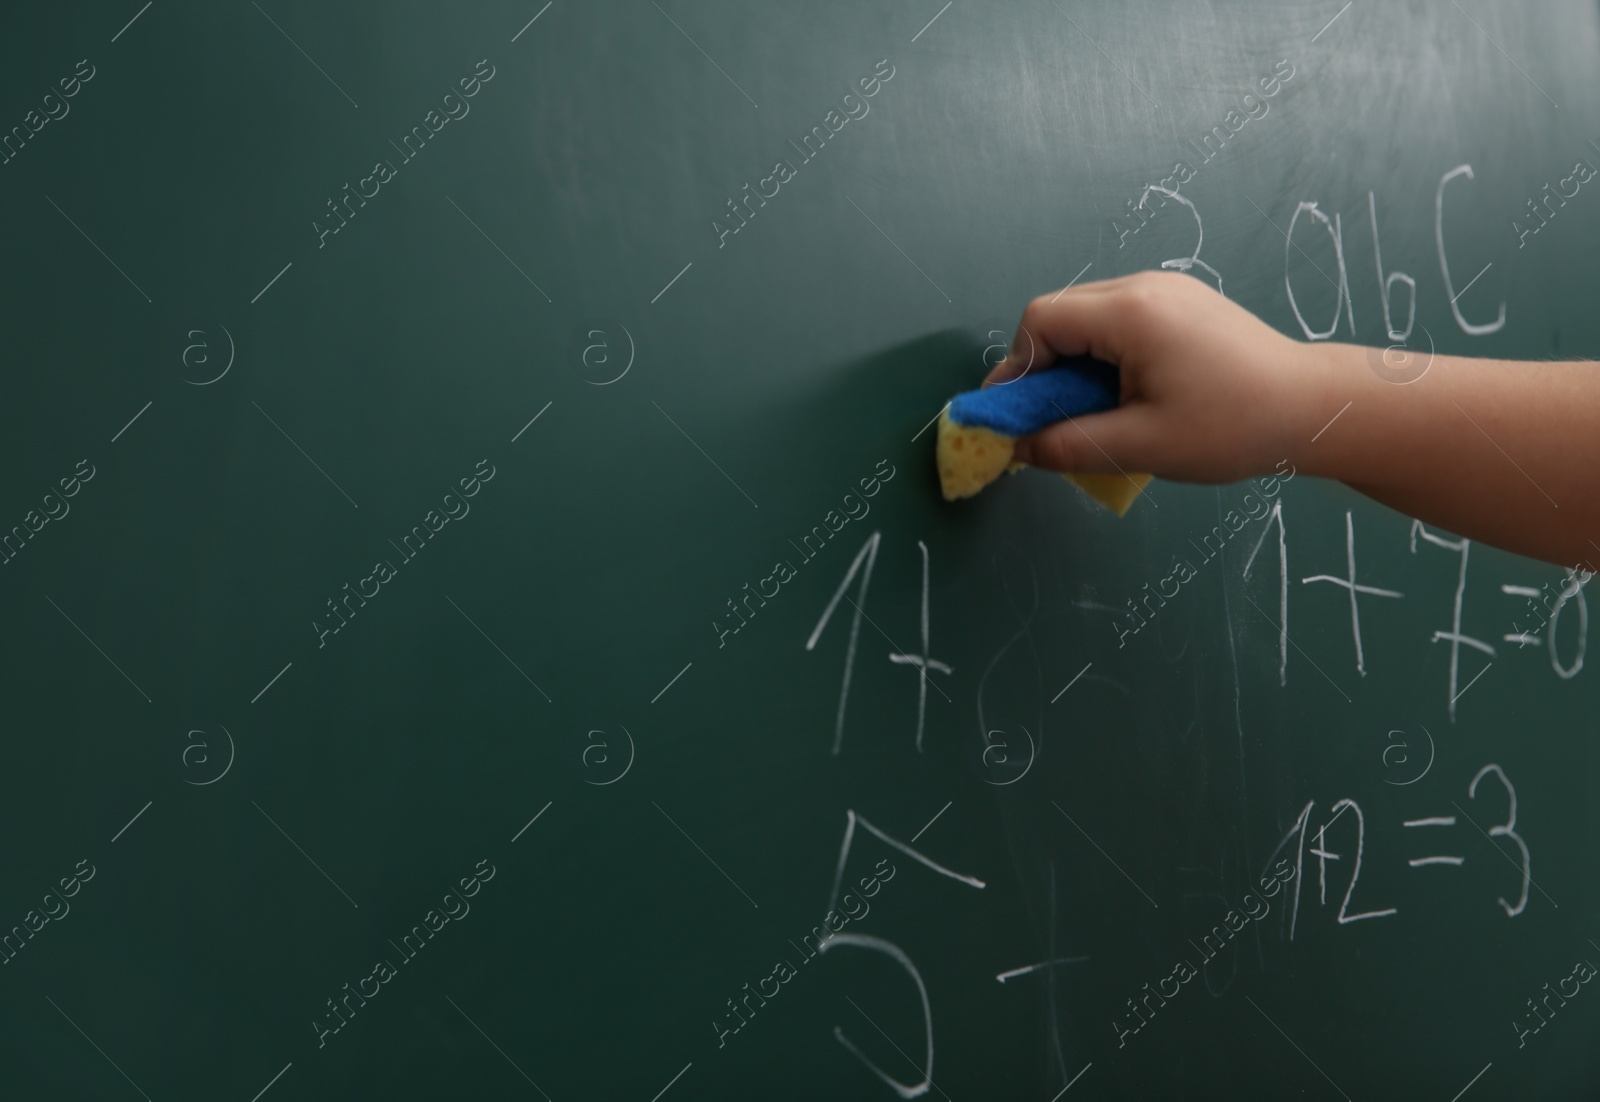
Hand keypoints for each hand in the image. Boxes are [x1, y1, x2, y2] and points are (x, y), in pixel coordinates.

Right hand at [986, 270, 1316, 483]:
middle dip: (1044, 367)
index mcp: (1131, 312)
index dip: (1018, 369)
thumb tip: (1016, 448)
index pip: (1042, 321)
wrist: (1316, 409)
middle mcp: (1144, 287)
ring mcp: (1167, 291)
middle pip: (1061, 313)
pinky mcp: (1184, 305)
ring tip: (1093, 414)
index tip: (1019, 417)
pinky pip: (1120, 322)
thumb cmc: (1232, 427)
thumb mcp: (1140, 446)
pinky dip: (1105, 357)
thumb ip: (1068, 445)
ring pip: (1089, 318)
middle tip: (1051, 420)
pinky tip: (1126, 396)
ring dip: (1075, 364)